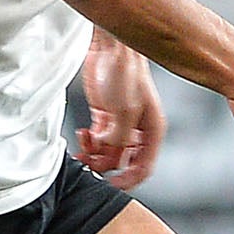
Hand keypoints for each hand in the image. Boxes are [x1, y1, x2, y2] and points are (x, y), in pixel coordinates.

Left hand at [77, 37, 164, 189]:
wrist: (110, 48)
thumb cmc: (126, 73)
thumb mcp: (124, 110)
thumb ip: (118, 138)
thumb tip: (107, 152)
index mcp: (152, 130)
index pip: (144, 167)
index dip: (127, 180)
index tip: (110, 184)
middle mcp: (138, 130)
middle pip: (122, 162)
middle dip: (104, 165)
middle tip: (87, 163)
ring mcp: (121, 124)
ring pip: (106, 152)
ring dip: (93, 155)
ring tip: (81, 150)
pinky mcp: (105, 116)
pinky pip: (96, 140)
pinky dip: (88, 142)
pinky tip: (82, 134)